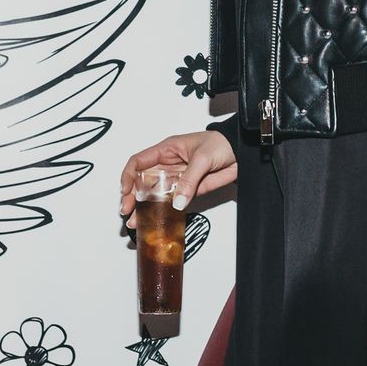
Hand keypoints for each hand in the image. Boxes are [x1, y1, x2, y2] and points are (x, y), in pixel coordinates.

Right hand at [116, 130, 236, 227]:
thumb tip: (176, 202)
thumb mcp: (203, 158)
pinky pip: (171, 202)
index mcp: (167, 150)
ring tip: (136, 222)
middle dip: (132, 196)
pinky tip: (155, 220)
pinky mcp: (187, 190)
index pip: (139, 162)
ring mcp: (177, 178)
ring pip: (154, 194)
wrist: (241, 153)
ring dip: (144, 207)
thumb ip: (189, 180)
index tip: (125, 191)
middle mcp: (168, 164)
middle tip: (127, 211)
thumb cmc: (221, 144)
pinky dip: (162, 211)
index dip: (128, 176)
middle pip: (142, 181)